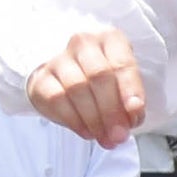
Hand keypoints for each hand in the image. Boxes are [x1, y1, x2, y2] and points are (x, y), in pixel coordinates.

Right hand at [28, 27, 147, 145]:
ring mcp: (58, 59)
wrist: (67, 77)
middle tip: (119, 134)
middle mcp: (82, 43)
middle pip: (99, 76)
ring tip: (105, 137)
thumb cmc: (103, 80)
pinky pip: (56, 99)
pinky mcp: (40, 79)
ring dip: (94, 119)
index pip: (122, 63)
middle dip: (111, 110)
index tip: (136, 113)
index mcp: (109, 39)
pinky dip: (74, 120)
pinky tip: (86, 131)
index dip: (130, 90)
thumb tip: (130, 119)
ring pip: (77, 88)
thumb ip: (130, 100)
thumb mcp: (123, 84)